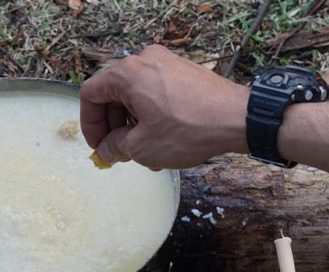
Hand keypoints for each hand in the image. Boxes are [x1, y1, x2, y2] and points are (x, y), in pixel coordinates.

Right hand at [80, 45, 250, 169]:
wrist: (239, 119)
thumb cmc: (188, 129)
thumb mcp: (141, 147)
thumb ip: (115, 147)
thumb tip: (107, 149)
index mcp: (127, 73)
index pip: (91, 95)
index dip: (90, 124)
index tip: (99, 146)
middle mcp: (145, 61)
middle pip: (113, 95)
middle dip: (114, 127)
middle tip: (119, 152)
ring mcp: (167, 64)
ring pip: (135, 96)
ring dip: (133, 125)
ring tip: (145, 153)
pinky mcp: (185, 72)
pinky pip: (156, 93)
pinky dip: (151, 116)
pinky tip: (162, 141)